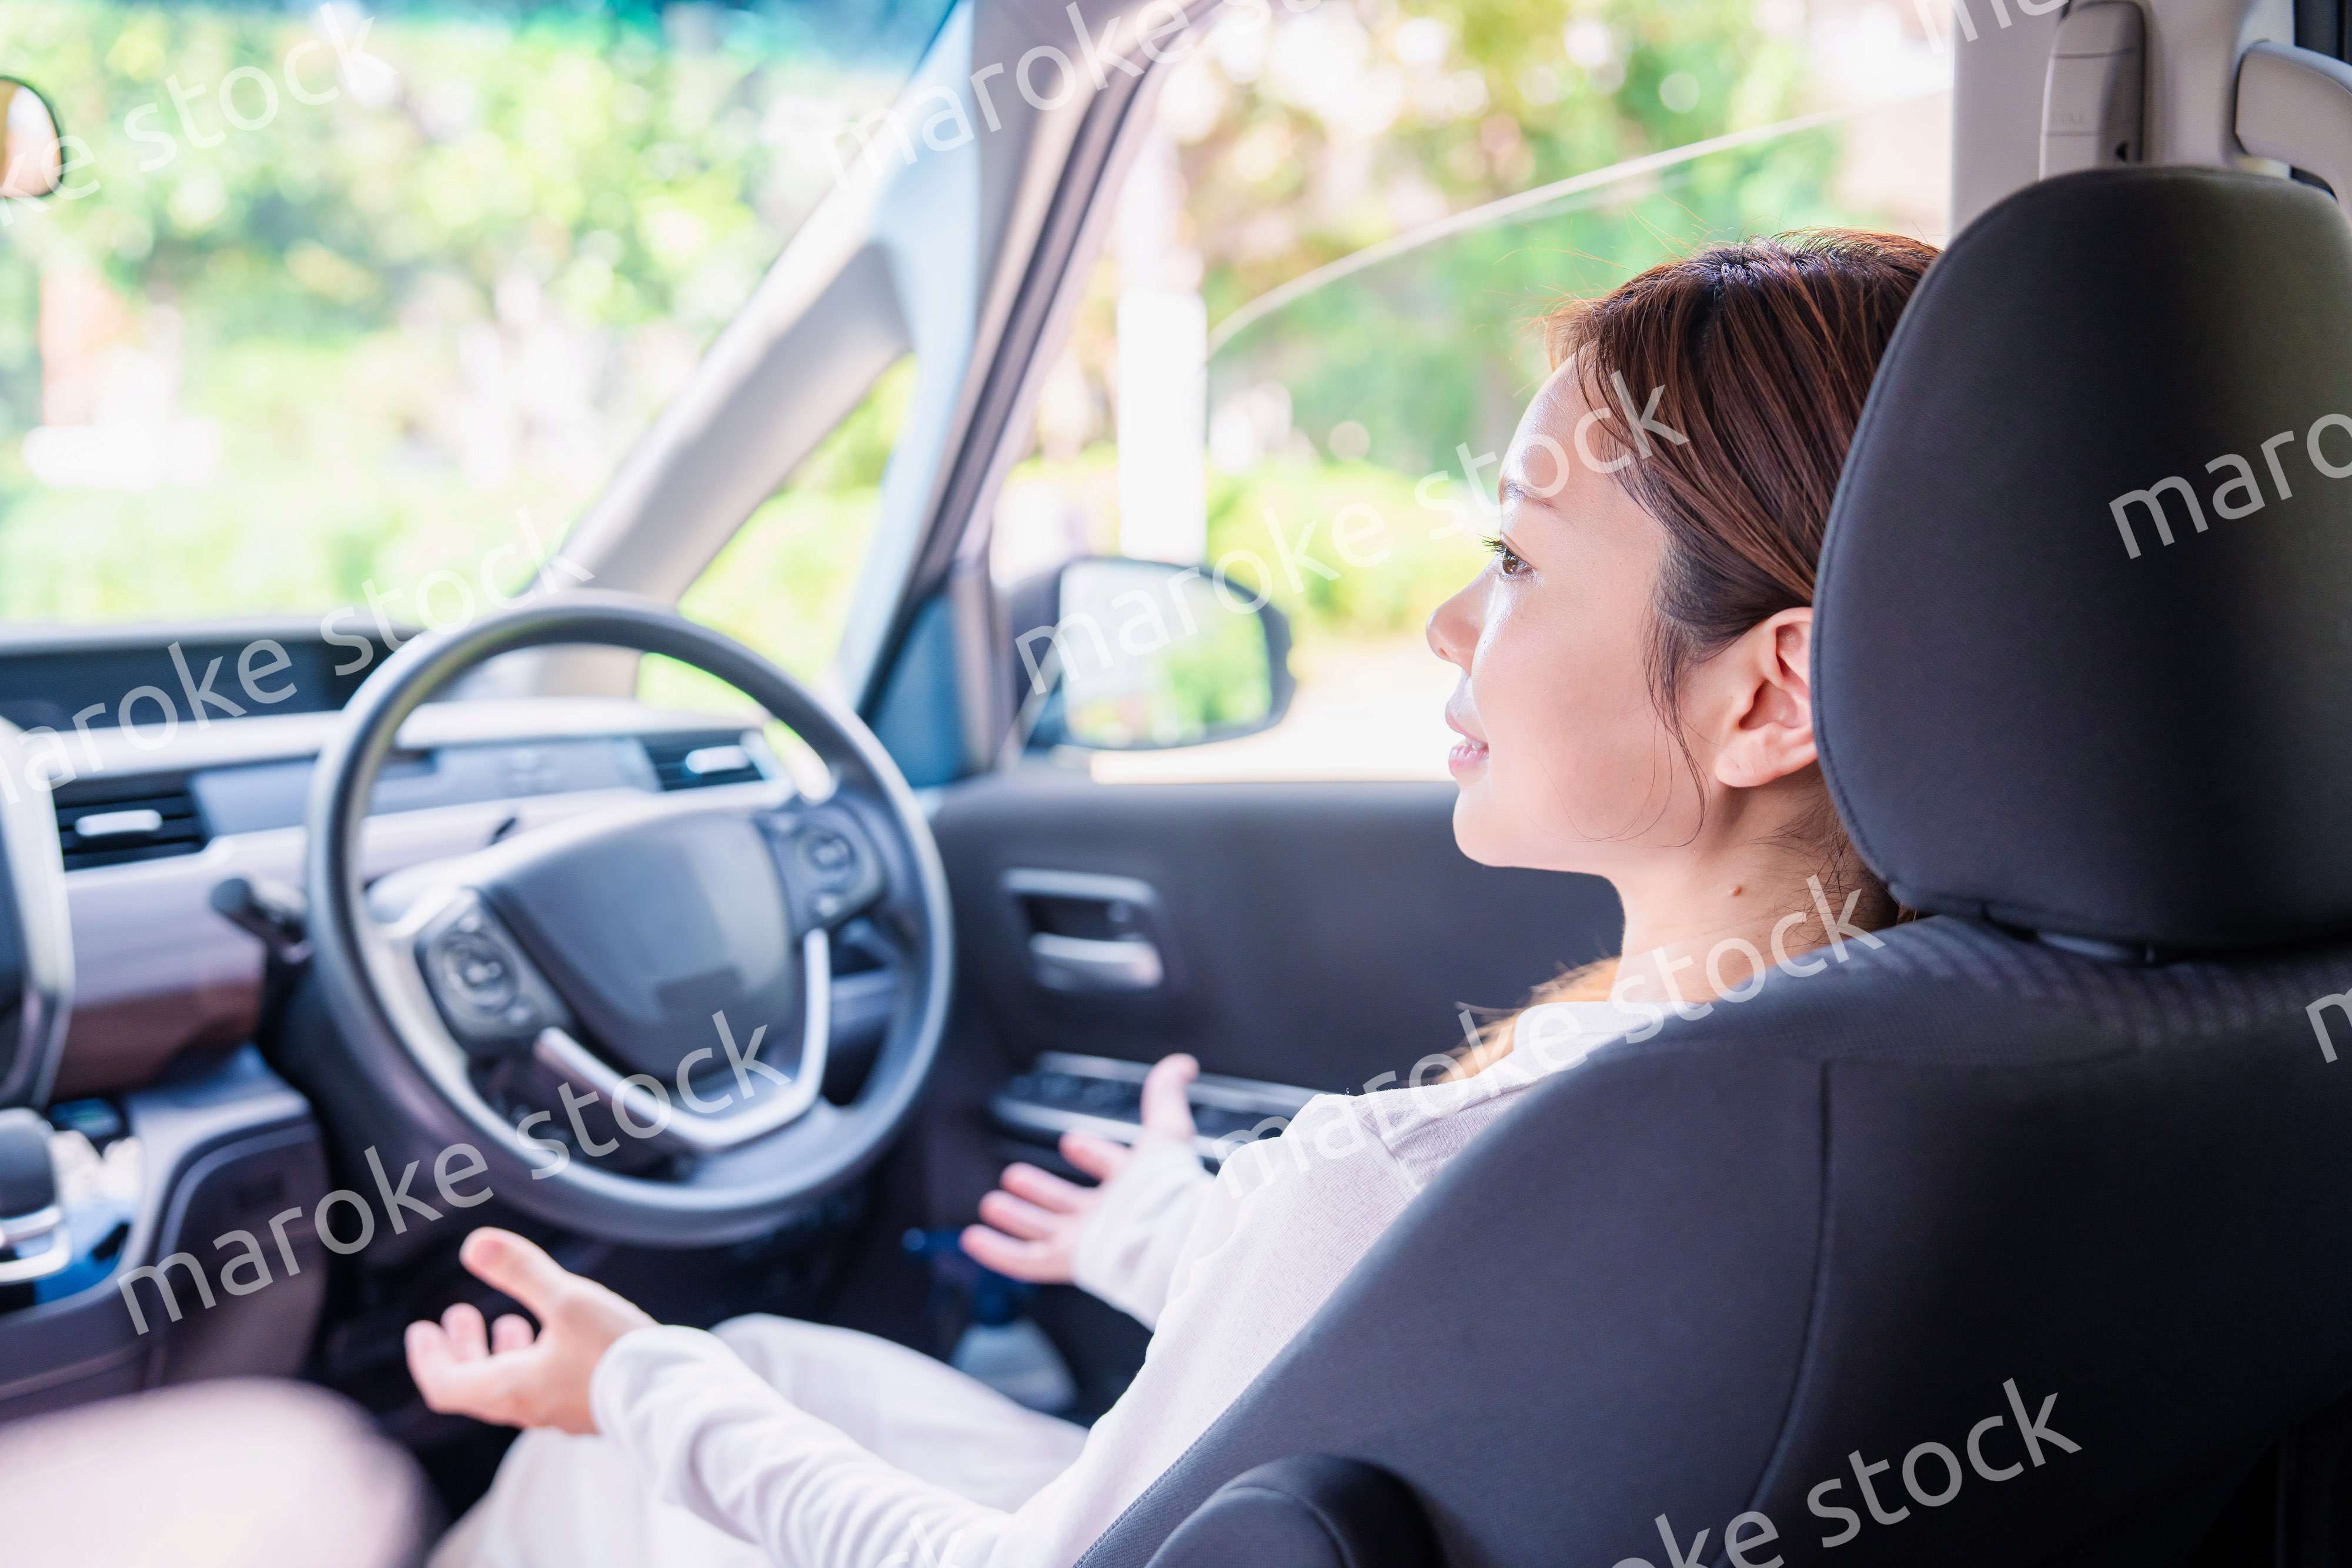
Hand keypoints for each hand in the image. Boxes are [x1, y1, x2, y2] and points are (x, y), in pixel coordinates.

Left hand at [404, 1228, 652, 1434]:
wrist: (670, 1395)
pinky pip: (542, 1386)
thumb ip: (521, 1271)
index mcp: (511, 1388)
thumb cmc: (615, 1351)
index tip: (422, 1331)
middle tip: (458, 1315)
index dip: (427, 1358)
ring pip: (510, 1385)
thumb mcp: (566, 1300)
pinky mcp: (586, 1407)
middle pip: (475, 1385)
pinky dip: (531, 1358)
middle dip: (463, 1348)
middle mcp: (528, 1407)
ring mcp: (558, 1411)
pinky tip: (555, 1334)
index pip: (445, 1386)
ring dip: (499, 1351)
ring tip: (507, 1318)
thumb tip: (475, 1244)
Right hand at [960, 1053, 1197, 1283]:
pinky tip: (974, 1239)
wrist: (1171, 1238)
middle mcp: (1109, 1215)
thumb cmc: (1171, 1188)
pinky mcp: (1070, 1261)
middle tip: (1014, 1176)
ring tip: (992, 1204)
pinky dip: (999, 1251)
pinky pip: (1027, 1260)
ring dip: (1017, 1218)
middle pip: (1068, 1204)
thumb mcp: (1165, 1131)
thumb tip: (1181, 1063)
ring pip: (1044, 1230)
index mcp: (1132, 1185)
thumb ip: (1165, 1096)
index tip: (1072, 1141)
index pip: (1109, 1167)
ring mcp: (1087, 1240)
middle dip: (1042, 1190)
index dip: (1093, 1153)